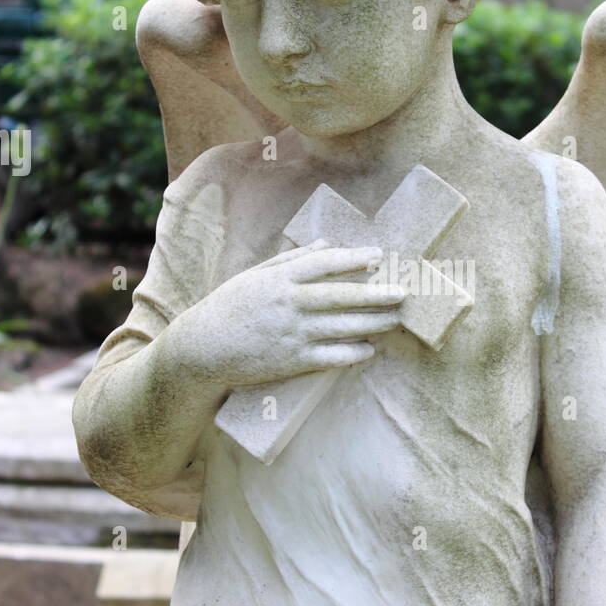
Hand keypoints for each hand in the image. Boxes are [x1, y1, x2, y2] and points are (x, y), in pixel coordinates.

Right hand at [175, 240, 405, 390]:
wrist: (201, 350)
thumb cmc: (228, 308)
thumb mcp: (254, 276)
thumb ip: (291, 259)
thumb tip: (326, 243)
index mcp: (278, 279)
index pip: (324, 264)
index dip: (354, 259)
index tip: (378, 257)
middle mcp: (288, 304)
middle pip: (341, 296)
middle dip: (376, 293)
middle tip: (403, 292)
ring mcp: (291, 334)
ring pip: (341, 326)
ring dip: (373, 322)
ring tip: (395, 318)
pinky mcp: (291, 362)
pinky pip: (330, 356)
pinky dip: (353, 352)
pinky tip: (370, 349)